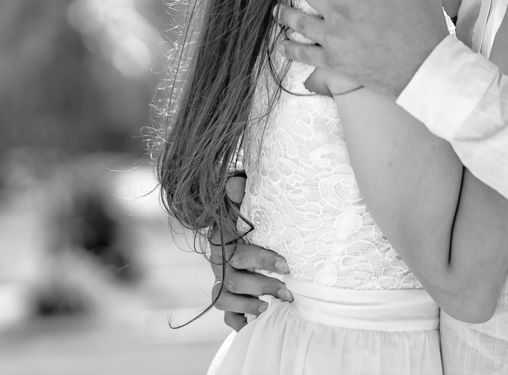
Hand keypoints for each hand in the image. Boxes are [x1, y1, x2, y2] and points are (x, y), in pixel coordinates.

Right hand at [208, 174, 292, 331]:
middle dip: (262, 286)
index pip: (238, 254)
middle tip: (287, 292)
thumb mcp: (246, 200)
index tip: (286, 265)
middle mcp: (219, 261)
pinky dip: (236, 320)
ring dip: (247, 305)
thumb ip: (240, 191)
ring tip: (268, 307)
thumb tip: (236, 183)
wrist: (236, 220)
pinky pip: (225, 313)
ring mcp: (220, 279)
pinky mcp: (226, 294)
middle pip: (233, 280)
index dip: (262, 260)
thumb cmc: (249, 211)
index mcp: (224, 239)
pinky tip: (250, 325)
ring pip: (223, 298)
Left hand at [275, 0, 449, 95]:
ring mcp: (333, 38)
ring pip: (298, 20)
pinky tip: (283, 43)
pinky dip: (291, 48)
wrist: (423, 70)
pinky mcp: (333, 61)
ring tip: (278, 6)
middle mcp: (339, 12)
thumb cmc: (425, 28)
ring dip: (285, 11)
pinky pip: (304, 53)